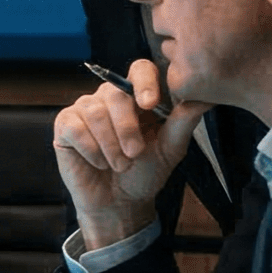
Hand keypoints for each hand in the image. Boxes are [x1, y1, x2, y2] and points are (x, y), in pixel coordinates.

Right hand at [55, 59, 208, 250]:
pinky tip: (98, 162)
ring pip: (94, 112)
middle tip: (135, 154)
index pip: (140, 69)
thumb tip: (206, 98)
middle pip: (115, 93)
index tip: (150, 105)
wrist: (119, 203)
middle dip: (127, 127)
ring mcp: (85, 109)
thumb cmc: (146, 173)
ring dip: (110, 144)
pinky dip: (90, 149)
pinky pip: (75, 127)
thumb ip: (184, 121)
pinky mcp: (65, 124)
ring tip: (119, 165)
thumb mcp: (170, 148)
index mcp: (138, 97)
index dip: (144, 82)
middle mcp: (110, 97)